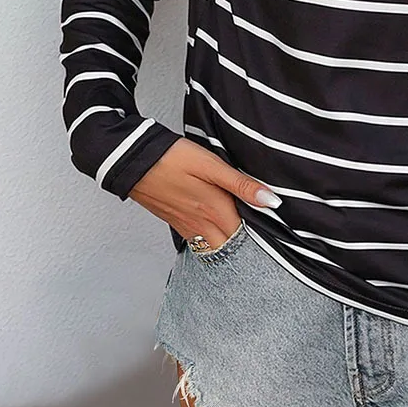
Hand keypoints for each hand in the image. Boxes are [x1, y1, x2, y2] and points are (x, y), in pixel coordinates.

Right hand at [128, 137, 281, 248]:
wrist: (132, 161)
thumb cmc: (172, 158)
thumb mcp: (212, 165)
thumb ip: (242, 185)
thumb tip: (272, 201)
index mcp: (215, 211)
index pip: (246, 236)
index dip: (262, 235)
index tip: (274, 232)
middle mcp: (201, 224)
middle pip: (230, 247)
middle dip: (246, 246)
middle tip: (262, 239)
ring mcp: (186, 226)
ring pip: (213, 248)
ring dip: (228, 246)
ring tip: (242, 236)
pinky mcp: (175, 222)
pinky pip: (197, 242)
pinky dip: (210, 242)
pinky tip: (216, 231)